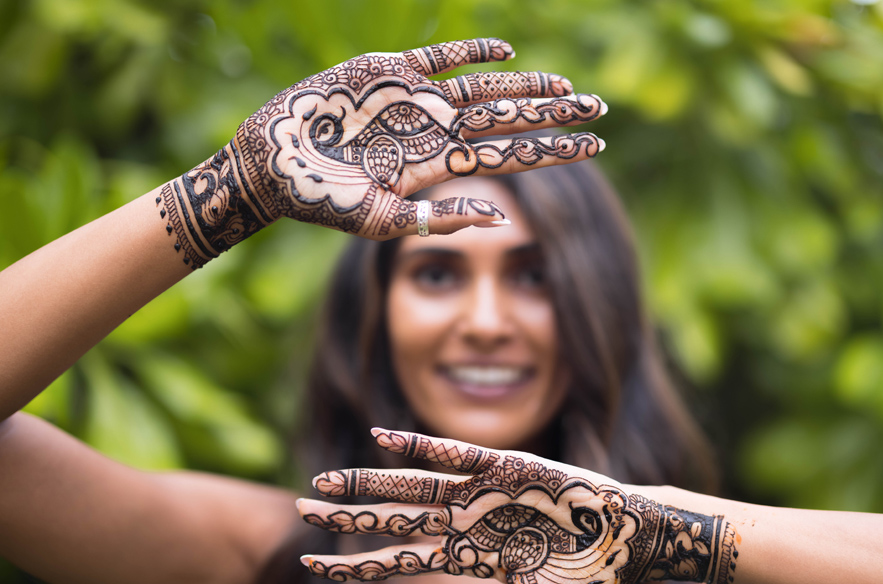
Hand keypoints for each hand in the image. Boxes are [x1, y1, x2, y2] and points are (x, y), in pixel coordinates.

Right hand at [156, 38, 605, 267]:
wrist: (271, 165)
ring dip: (525, 86)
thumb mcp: (381, 221)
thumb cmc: (319, 200)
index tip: (597, 146)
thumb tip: (499, 222)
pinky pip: (440, 58)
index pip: (510, 156)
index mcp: (439, 167)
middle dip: (553, 115)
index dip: (553, 150)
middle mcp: (436, 132)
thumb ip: (437, 218)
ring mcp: (416, 101)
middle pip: (508, 120)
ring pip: (484, 89)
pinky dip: (472, 52)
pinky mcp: (388, 72)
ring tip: (567, 86)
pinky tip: (508, 52)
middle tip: (601, 107)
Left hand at [297, 428, 739, 583]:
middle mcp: (466, 520)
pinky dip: (418, 446)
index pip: (397, 559)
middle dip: (348, 517)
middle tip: (299, 507)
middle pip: (394, 519)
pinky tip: (381, 437)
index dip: (353, 562)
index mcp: (468, 555)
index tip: (309, 560)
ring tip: (324, 481)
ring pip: (412, 487)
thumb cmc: (586, 577)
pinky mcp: (506, 467)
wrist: (628, 541)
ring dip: (369, 483)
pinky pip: (454, 454)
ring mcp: (483, 493)